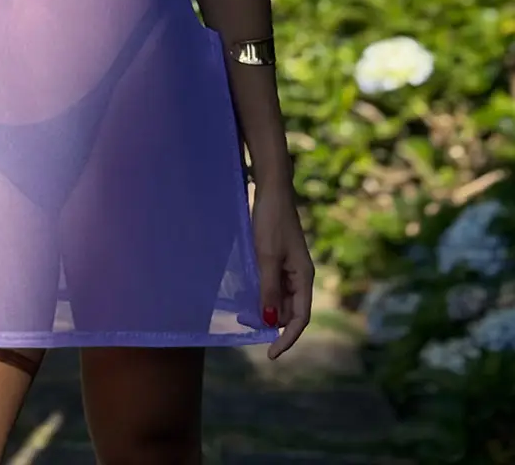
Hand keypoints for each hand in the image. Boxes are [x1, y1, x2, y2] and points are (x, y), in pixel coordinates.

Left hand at [251, 181, 313, 358]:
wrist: (271, 192)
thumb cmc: (271, 222)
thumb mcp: (266, 257)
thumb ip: (268, 289)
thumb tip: (271, 322)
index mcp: (304, 277)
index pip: (300, 318)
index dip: (288, 339)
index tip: (271, 354)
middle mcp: (300, 277)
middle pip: (288, 311)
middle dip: (270, 321)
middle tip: (244, 324)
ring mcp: (289, 269)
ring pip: (279, 300)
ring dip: (264, 307)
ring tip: (243, 311)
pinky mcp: (278, 261)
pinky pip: (272, 285)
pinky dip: (261, 293)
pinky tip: (247, 293)